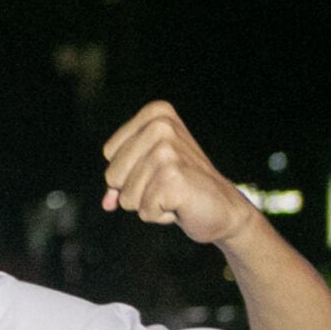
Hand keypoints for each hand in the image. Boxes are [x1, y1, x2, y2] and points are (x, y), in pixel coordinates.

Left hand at [102, 101, 256, 246]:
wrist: (223, 207)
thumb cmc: (181, 187)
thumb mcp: (146, 171)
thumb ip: (118, 181)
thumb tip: (106, 203)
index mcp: (155, 114)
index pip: (109, 152)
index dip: (127, 171)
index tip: (159, 168)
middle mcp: (161, 126)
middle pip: (112, 175)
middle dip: (134, 191)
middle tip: (167, 184)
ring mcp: (167, 151)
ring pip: (126, 197)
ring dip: (148, 204)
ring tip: (174, 193)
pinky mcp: (172, 177)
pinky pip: (144, 211)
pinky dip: (159, 215)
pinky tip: (180, 205)